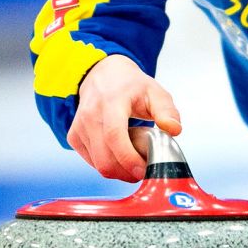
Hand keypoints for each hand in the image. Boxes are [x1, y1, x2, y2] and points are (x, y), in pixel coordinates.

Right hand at [68, 55, 181, 181]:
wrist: (103, 75)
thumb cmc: (130, 85)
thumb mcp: (155, 91)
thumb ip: (167, 111)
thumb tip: (174, 130)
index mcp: (111, 102)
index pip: (115, 136)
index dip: (128, 158)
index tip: (144, 169)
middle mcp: (91, 115)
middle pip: (104, 157)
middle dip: (126, 172)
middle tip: (144, 170)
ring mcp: (79, 127)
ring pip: (98, 164)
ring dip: (118, 170)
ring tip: (134, 159)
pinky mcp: (74, 137)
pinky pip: (92, 162)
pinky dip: (108, 164)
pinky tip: (119, 154)